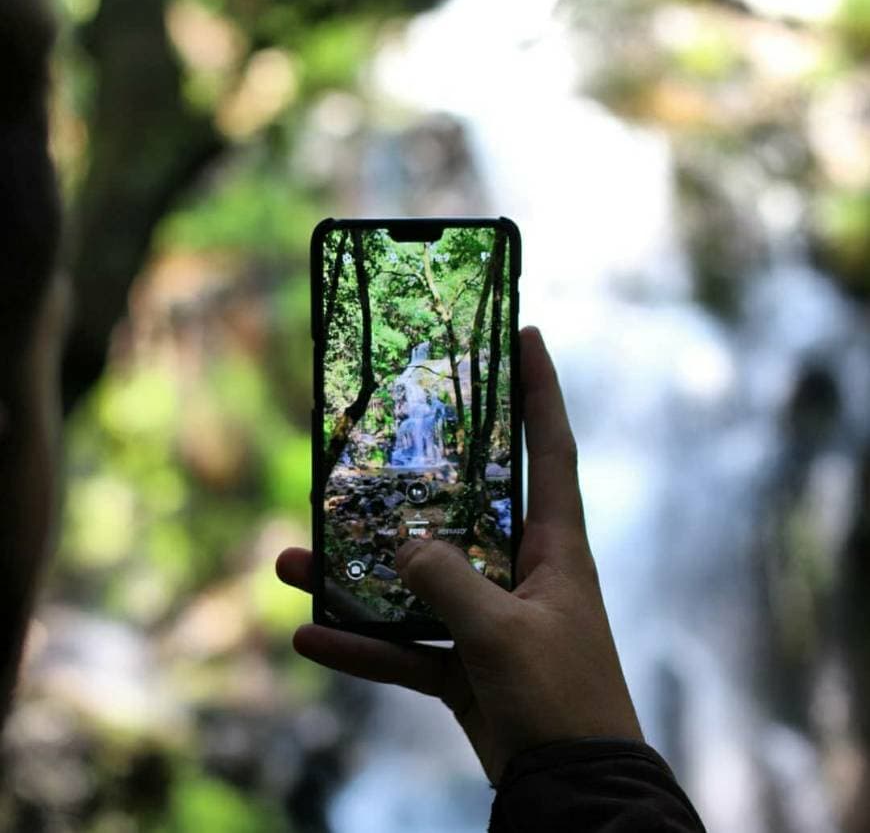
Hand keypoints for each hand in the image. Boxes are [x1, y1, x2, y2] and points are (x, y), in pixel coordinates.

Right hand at [276, 326, 641, 783]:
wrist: (571, 792)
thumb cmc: (559, 700)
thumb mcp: (503, 636)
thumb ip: (449, 585)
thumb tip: (402, 546)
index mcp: (554, 546)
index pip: (551, 447)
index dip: (542, 389)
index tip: (528, 334)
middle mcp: (521, 569)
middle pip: (464, 505)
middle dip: (418, 474)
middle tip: (374, 437)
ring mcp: (489, 616)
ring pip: (417, 580)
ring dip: (360, 574)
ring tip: (295, 558)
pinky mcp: (464, 662)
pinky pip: (406, 646)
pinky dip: (364, 645)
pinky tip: (311, 638)